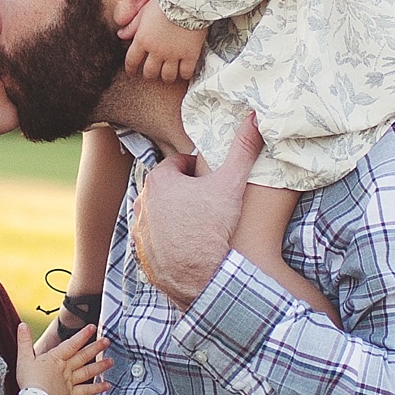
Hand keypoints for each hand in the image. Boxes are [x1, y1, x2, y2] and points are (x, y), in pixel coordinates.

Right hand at [19, 318, 110, 394]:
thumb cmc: (29, 381)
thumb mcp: (23, 358)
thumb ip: (24, 341)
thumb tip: (23, 326)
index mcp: (55, 359)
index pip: (71, 344)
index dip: (83, 335)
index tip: (93, 328)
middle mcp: (65, 369)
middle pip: (83, 356)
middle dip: (96, 348)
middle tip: (107, 341)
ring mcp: (70, 382)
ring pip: (88, 372)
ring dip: (100, 366)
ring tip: (110, 361)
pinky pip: (86, 391)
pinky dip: (97, 389)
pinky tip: (106, 386)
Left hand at [123, 0, 204, 86]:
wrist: (187, 1)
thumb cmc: (164, 3)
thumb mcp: (143, 12)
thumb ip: (132, 26)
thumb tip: (120, 35)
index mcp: (142, 40)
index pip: (132, 61)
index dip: (131, 69)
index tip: (132, 72)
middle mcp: (156, 51)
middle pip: (150, 72)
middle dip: (149, 75)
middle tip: (152, 74)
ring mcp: (174, 55)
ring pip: (167, 76)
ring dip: (166, 77)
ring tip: (168, 75)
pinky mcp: (190, 55)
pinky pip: (186, 72)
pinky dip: (184, 74)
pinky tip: (183, 72)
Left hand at [129, 114, 261, 310]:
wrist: (202, 278)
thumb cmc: (213, 228)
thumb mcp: (231, 184)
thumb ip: (242, 149)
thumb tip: (254, 117)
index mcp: (159, 181)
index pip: (179, 164)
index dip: (199, 170)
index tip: (213, 182)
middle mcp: (142, 203)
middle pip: (169, 189)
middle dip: (187, 193)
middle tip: (210, 204)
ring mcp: (140, 231)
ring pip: (160, 215)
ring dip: (176, 217)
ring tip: (201, 227)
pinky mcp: (142, 256)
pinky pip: (156, 242)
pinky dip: (169, 242)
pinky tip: (190, 248)